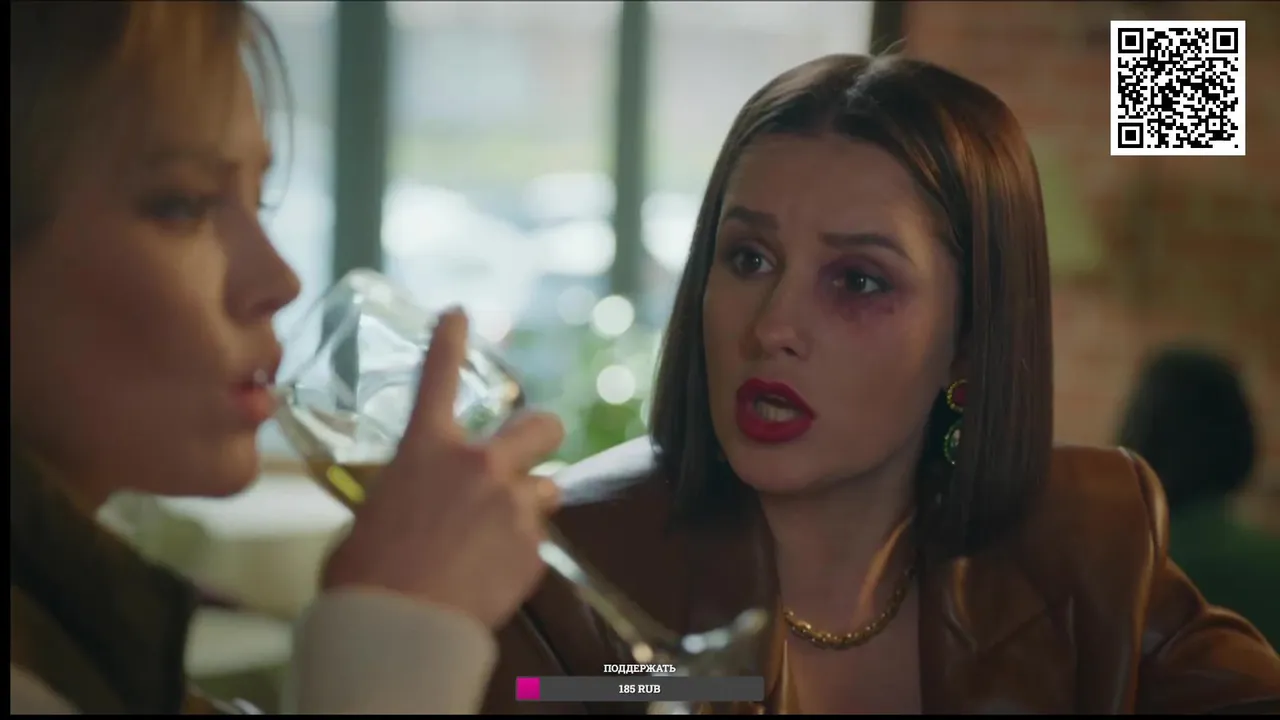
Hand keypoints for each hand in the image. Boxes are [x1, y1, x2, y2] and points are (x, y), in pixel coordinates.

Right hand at [321, 309, 564, 628]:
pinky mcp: (533, 549)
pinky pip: (537, 542)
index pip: (439, 375)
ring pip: (549, 488)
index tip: (460, 315)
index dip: (451, 338)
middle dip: (540, 433)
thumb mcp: (370, 518)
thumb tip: (406, 508)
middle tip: (530, 449)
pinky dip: (520, 554)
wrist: (398, 631)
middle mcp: (478, 465)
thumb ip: (402, 497)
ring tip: (498, 534)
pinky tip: (491, 576)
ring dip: (530, 502)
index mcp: (425, 449)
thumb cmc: (365, 578)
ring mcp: (513, 505)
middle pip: (541, 423)